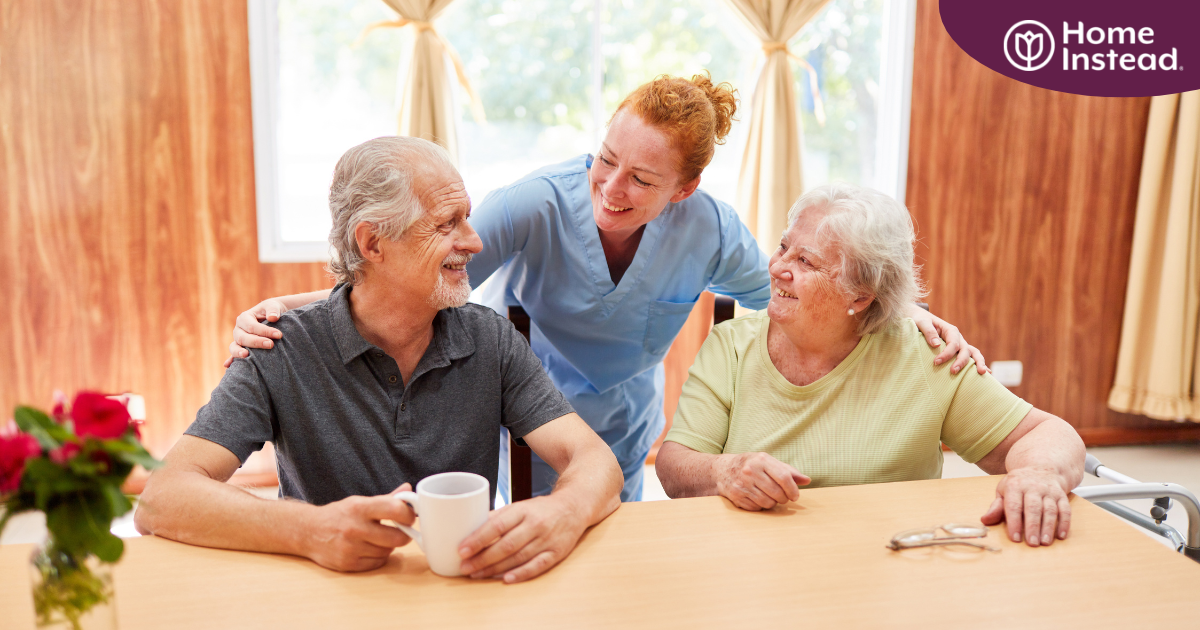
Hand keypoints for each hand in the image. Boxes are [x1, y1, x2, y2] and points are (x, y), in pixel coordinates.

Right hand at [222, 299, 288, 367]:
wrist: (272, 316)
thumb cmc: (272, 311)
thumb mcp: (273, 306)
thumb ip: (273, 310)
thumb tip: (273, 318)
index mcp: (244, 318)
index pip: (252, 326)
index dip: (265, 331)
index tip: (279, 335)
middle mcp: (239, 329)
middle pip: (243, 337)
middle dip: (256, 342)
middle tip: (271, 345)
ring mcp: (238, 340)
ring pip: (234, 346)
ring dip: (239, 352)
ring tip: (246, 355)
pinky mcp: (240, 348)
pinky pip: (233, 355)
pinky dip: (230, 360)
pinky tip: (228, 366)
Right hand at [303, 483, 415, 571]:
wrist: (308, 532)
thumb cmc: (338, 515)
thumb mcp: (359, 502)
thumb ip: (386, 499)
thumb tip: (407, 489)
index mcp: (360, 508)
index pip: (395, 509)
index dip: (408, 514)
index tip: (409, 516)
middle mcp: (355, 528)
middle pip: (397, 538)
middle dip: (403, 535)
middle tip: (400, 531)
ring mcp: (351, 548)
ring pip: (388, 551)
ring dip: (389, 546)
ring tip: (378, 538)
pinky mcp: (348, 564)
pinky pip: (377, 563)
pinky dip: (378, 557)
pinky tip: (369, 549)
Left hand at [457, 495, 586, 583]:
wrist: (574, 507)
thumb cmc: (541, 509)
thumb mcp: (520, 506)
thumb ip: (497, 517)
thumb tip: (470, 528)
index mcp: (523, 510)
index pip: (497, 526)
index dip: (478, 539)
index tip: (462, 550)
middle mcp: (536, 525)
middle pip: (506, 545)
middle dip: (483, 558)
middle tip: (465, 567)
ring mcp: (547, 540)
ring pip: (518, 557)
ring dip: (495, 569)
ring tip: (477, 574)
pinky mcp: (556, 553)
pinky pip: (537, 566)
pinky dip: (521, 574)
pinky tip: (506, 580)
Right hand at [714, 452, 810, 510]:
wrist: (722, 469)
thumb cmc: (750, 464)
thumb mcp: (768, 462)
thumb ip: (788, 471)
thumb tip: (807, 480)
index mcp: (761, 460)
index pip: (784, 478)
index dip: (793, 490)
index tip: (795, 496)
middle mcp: (750, 471)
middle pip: (777, 493)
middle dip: (783, 498)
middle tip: (783, 497)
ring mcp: (742, 484)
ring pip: (768, 503)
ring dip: (772, 503)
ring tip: (769, 496)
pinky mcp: (736, 496)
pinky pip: (756, 508)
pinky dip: (760, 506)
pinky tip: (757, 498)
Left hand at [908, 305, 988, 374]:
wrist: (919, 318)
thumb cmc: (919, 320)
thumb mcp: (921, 322)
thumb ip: (928, 331)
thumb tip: (936, 344)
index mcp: (950, 330)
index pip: (953, 343)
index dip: (946, 354)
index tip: (936, 362)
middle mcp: (958, 337)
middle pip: (965, 350)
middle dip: (961, 362)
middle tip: (953, 372)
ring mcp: (960, 344)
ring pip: (973, 353)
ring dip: (978, 362)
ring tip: (982, 373)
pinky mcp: (958, 351)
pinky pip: (971, 357)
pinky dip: (979, 363)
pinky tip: (986, 373)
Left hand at [981, 468, 1071, 546]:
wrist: (1042, 468)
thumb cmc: (1019, 484)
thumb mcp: (1004, 491)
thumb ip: (996, 507)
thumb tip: (985, 520)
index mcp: (1015, 485)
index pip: (1014, 506)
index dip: (1014, 522)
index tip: (1015, 538)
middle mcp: (1033, 487)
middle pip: (1033, 508)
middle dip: (1033, 527)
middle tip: (1032, 543)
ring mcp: (1049, 491)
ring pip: (1050, 510)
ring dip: (1048, 527)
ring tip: (1045, 542)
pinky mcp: (1061, 496)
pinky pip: (1065, 510)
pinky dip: (1064, 523)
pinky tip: (1061, 535)